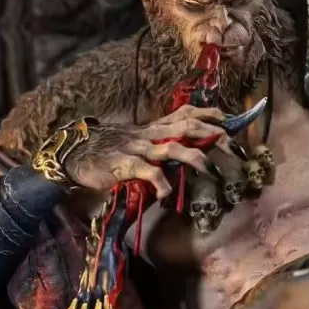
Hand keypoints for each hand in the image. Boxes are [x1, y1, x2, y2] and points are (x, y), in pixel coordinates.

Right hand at [63, 105, 231, 198]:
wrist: (73, 154)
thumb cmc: (109, 151)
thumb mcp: (138, 142)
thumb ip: (161, 144)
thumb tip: (188, 150)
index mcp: (154, 128)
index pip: (185, 113)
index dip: (209, 114)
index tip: (230, 119)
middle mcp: (150, 135)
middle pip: (187, 127)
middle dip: (213, 135)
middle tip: (235, 149)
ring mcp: (138, 149)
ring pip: (172, 147)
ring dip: (195, 158)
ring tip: (211, 171)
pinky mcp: (125, 165)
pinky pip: (148, 172)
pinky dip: (161, 183)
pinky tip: (167, 194)